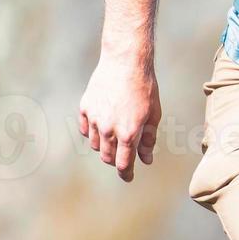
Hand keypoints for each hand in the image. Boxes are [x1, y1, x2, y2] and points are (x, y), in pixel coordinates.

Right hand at [78, 53, 161, 181]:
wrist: (125, 62)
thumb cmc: (145, 88)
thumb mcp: (153, 114)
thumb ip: (148, 139)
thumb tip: (146, 159)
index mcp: (128, 133)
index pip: (124, 164)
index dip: (127, 174)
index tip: (129, 177)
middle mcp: (109, 129)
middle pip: (108, 157)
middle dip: (117, 161)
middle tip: (125, 156)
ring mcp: (94, 119)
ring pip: (96, 145)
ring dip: (106, 146)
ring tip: (116, 135)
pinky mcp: (85, 108)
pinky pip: (85, 130)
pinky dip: (93, 133)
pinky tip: (103, 126)